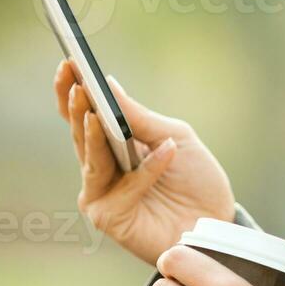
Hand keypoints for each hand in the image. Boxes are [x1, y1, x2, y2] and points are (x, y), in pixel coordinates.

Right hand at [54, 59, 234, 264]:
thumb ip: (140, 118)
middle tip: (74, 81)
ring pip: (90, 158)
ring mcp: (101, 193)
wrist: (216, 222)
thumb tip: (107, 84)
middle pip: (80, 133)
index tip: (68, 63)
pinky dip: (147, 170)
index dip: (72, 90)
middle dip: (76, 106)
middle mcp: (101, 168)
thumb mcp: (175, 137)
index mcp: (114, 144)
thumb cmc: (196, 180)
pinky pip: (122, 187)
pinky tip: (167, 153)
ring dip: (93, 134)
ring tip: (95, 112)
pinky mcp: (109, 216)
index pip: (84, 114)